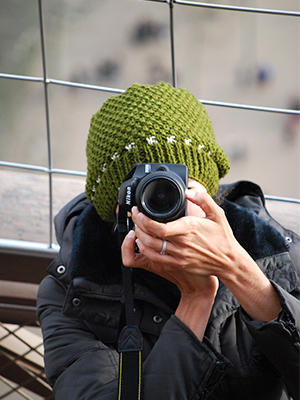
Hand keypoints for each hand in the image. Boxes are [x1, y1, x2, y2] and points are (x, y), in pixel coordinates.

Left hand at [122, 188, 280, 322]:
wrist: (228, 262)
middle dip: (138, 225)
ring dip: (139, 237)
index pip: (160, 227)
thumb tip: (188, 191)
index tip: (138, 211)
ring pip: (150, 248)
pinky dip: (145, 249)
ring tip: (137, 227)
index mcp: (189, 229)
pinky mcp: (178, 263)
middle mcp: (182, 243)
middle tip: (135, 215)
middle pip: (151, 237)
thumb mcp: (217, 214)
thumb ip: (203, 199)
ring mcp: (179, 256)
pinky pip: (156, 258)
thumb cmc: (223, 237)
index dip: (144, 220)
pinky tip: (143, 242)